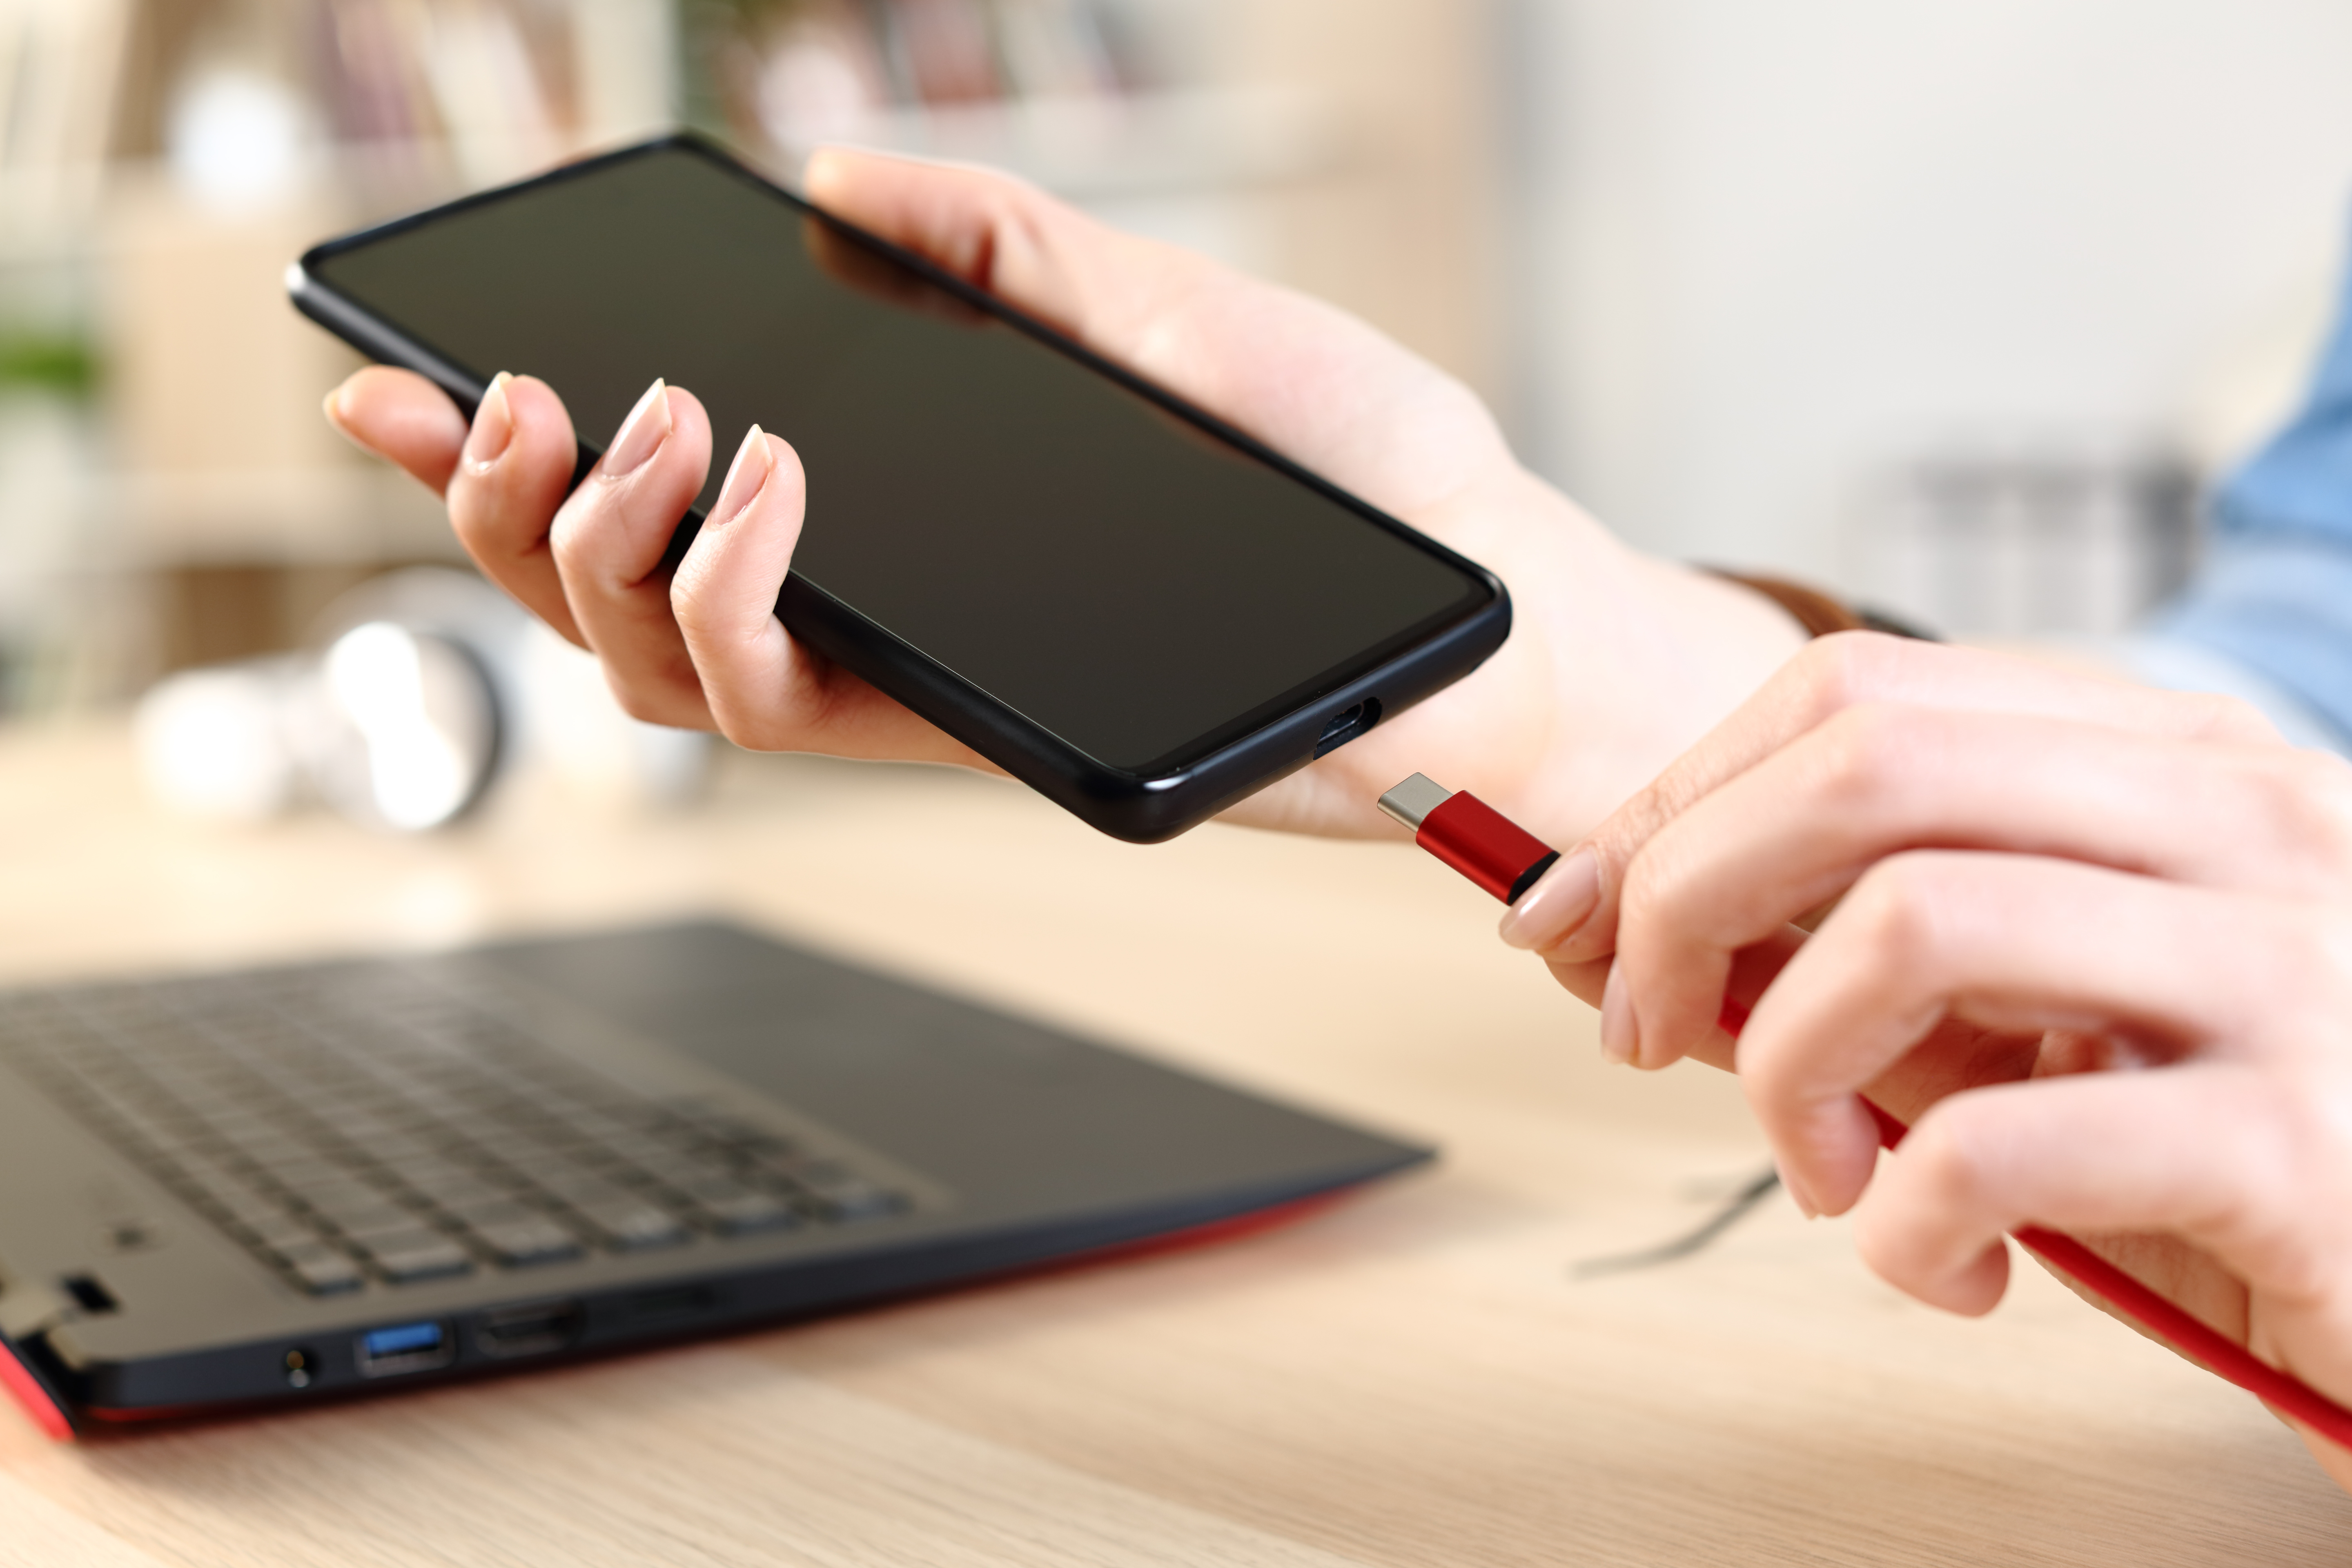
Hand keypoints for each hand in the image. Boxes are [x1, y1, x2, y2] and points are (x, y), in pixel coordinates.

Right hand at [323, 147, 1805, 840]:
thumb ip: (1004, 254)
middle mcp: (876, 601)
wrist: (1474, 609)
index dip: (504, 450)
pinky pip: (773, 707)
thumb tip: (846, 181)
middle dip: (502, 506)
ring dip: (596, 549)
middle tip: (511, 400)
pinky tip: (751, 492)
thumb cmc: (1353, 468)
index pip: (660, 484)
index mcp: (901, 501)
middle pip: (609, 593)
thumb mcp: (1170, 316)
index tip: (402, 373)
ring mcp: (908, 678)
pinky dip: (724, 601)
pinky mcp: (959, 735)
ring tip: (646, 429)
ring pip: (654, 669)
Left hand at [1503, 631, 2351, 1485]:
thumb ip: (1854, 958)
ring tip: (1829, 1172)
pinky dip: (1903, 1222)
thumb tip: (1610, 920)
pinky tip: (1942, 1263)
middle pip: (1860, 770)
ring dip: (1791, 1070)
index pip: (1856, 697)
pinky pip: (1995, 1147)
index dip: (1678, 797)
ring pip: (1907, 926)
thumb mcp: (2028, 1022)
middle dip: (1685, 897)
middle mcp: (2237, 819)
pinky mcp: (2295, 1141)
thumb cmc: (2223, 1147)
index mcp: (2170, 760)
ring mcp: (2283, 965)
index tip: (1583, 908)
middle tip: (1647, 1029)